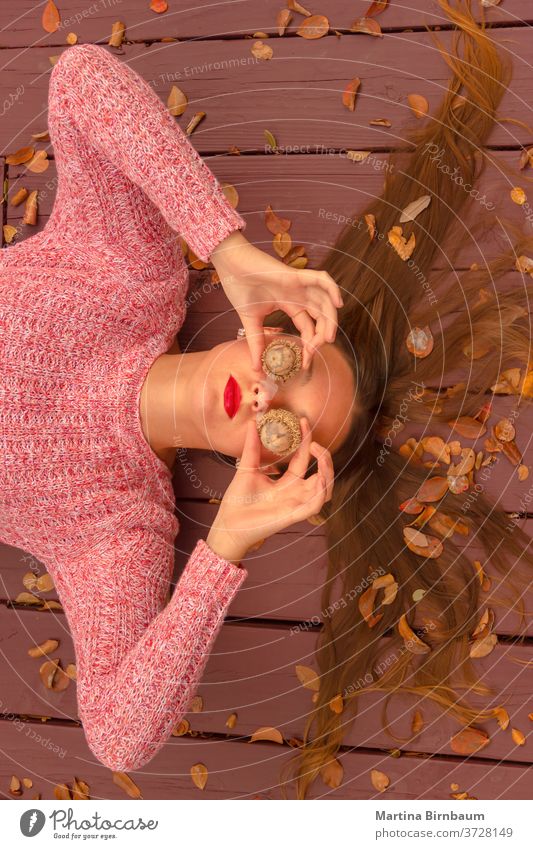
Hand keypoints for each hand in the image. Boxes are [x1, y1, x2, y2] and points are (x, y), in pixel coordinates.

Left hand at [206, 416, 333, 563]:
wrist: (227, 524)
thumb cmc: (237, 501)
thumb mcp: (246, 469)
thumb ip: (252, 448)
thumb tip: (252, 423)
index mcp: (286, 482)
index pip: (303, 459)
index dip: (307, 440)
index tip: (304, 421)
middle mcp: (295, 493)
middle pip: (322, 475)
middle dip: (325, 457)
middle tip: (314, 441)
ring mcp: (296, 505)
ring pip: (325, 490)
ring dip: (327, 471)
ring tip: (319, 454)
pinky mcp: (293, 516)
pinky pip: (315, 506)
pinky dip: (321, 492)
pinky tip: (318, 477)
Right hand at [210, 230, 343, 371]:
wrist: (230, 265)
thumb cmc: (240, 287)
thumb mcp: (251, 322)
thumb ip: (257, 344)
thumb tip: (256, 370)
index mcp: (290, 305)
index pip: (307, 328)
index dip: (309, 345)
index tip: (304, 362)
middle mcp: (298, 296)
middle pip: (320, 317)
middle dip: (321, 336)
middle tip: (313, 353)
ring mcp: (299, 285)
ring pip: (324, 302)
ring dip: (330, 320)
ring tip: (328, 338)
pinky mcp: (295, 275)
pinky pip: (321, 279)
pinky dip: (333, 288)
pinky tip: (337, 303)